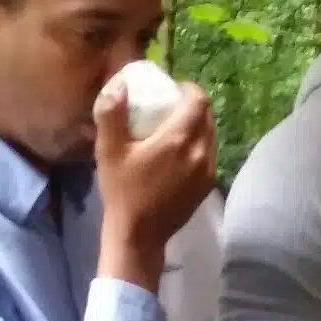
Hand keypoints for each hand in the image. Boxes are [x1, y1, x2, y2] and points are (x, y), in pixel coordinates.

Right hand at [94, 81, 214, 291]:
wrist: (138, 234)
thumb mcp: (109, 150)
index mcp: (179, 139)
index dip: (188, 88)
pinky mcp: (208, 185)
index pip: (198, 100)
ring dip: (199, 123)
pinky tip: (182, 151)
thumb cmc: (122, 190)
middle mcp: (201, 151)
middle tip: (172, 104)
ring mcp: (208, 170)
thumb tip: (120, 85)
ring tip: (177, 126)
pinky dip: (201, 142)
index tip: (172, 88)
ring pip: (211, 134)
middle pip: (208, 115)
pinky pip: (210, 152)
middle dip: (194, 104)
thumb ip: (112, 114)